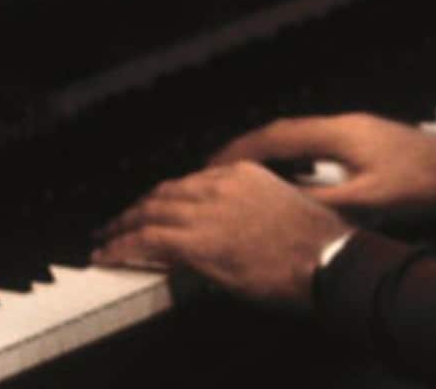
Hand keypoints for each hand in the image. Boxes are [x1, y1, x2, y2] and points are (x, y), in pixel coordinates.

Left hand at [92, 161, 349, 310]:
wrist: (327, 261)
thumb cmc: (318, 244)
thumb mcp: (285, 210)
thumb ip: (253, 210)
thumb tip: (235, 228)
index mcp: (245, 173)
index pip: (193, 181)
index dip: (169, 196)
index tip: (158, 207)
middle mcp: (221, 184)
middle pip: (166, 192)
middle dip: (140, 207)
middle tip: (122, 221)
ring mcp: (207, 211)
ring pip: (149, 212)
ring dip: (123, 226)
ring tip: (108, 237)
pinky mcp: (196, 241)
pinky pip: (146, 239)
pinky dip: (122, 246)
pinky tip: (109, 254)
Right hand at [209, 113, 435, 223]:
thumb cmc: (429, 186)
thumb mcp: (371, 201)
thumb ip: (324, 203)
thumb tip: (280, 208)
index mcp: (340, 133)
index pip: (275, 136)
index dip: (238, 153)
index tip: (208, 169)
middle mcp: (347, 127)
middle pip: (284, 134)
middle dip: (248, 154)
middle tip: (216, 175)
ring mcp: (360, 135)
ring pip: (303, 140)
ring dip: (273, 157)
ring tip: (246, 181)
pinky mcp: (373, 147)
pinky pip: (322, 149)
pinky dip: (299, 162)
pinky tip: (297, 183)